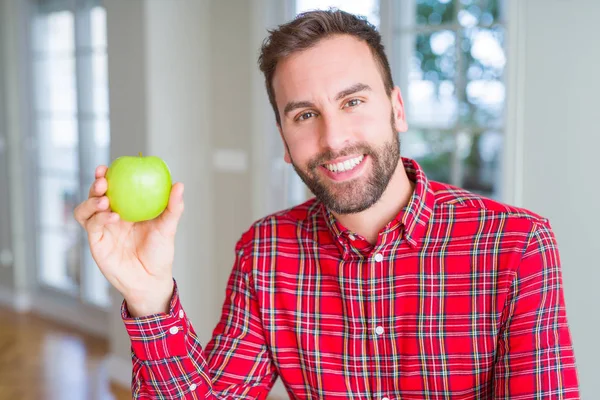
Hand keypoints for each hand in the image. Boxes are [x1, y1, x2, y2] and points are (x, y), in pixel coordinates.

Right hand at [74, 165, 184, 316]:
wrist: (151, 280)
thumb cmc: (160, 253)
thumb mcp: (168, 228)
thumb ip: (173, 207)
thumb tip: (179, 184)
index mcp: (127, 208)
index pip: (114, 187)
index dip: (107, 175)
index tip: (109, 166)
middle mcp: (111, 216)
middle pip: (95, 195)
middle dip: (96, 184)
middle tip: (103, 180)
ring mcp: (102, 229)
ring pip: (85, 209)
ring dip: (91, 201)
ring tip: (105, 200)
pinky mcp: (96, 243)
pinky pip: (91, 226)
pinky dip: (98, 218)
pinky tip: (112, 216)